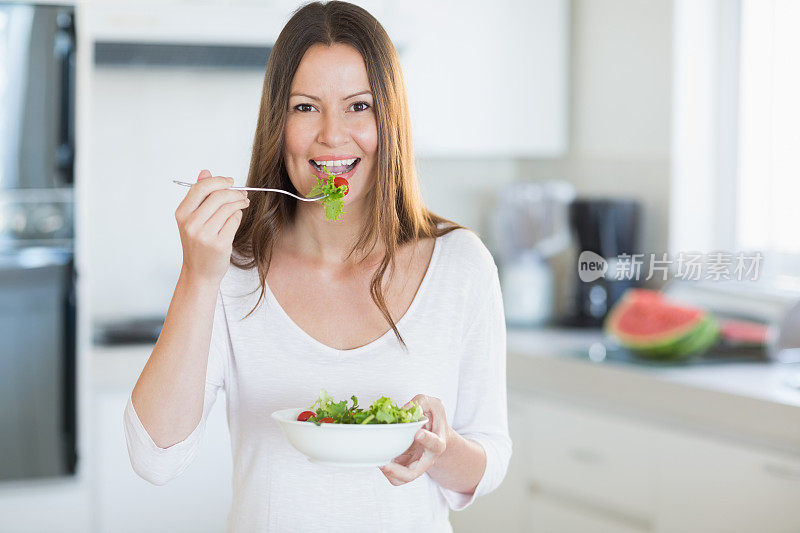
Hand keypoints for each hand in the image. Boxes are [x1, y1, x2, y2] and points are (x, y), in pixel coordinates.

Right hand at [175, 170, 249, 284]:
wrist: (199, 272)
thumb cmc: (198, 244)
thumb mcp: (192, 219)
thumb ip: (199, 196)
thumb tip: (205, 172)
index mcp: (182, 214)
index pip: (201, 188)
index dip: (218, 181)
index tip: (230, 181)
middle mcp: (191, 224)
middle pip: (218, 196)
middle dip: (234, 192)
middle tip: (242, 193)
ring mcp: (205, 235)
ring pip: (228, 208)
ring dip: (239, 202)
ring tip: (243, 203)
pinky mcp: (219, 244)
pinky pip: (234, 221)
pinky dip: (238, 216)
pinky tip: (237, 217)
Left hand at [379, 394, 449, 485]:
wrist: (436, 432)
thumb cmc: (434, 418)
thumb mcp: (432, 404)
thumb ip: (420, 403)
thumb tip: (404, 410)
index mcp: (437, 442)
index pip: (434, 445)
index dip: (427, 440)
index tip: (418, 433)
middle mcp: (426, 459)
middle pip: (413, 474)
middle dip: (397, 472)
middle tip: (384, 463)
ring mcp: (414, 464)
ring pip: (399, 479)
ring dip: (386, 472)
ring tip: (378, 460)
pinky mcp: (403, 465)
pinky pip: (391, 473)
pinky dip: (383, 467)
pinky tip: (377, 456)